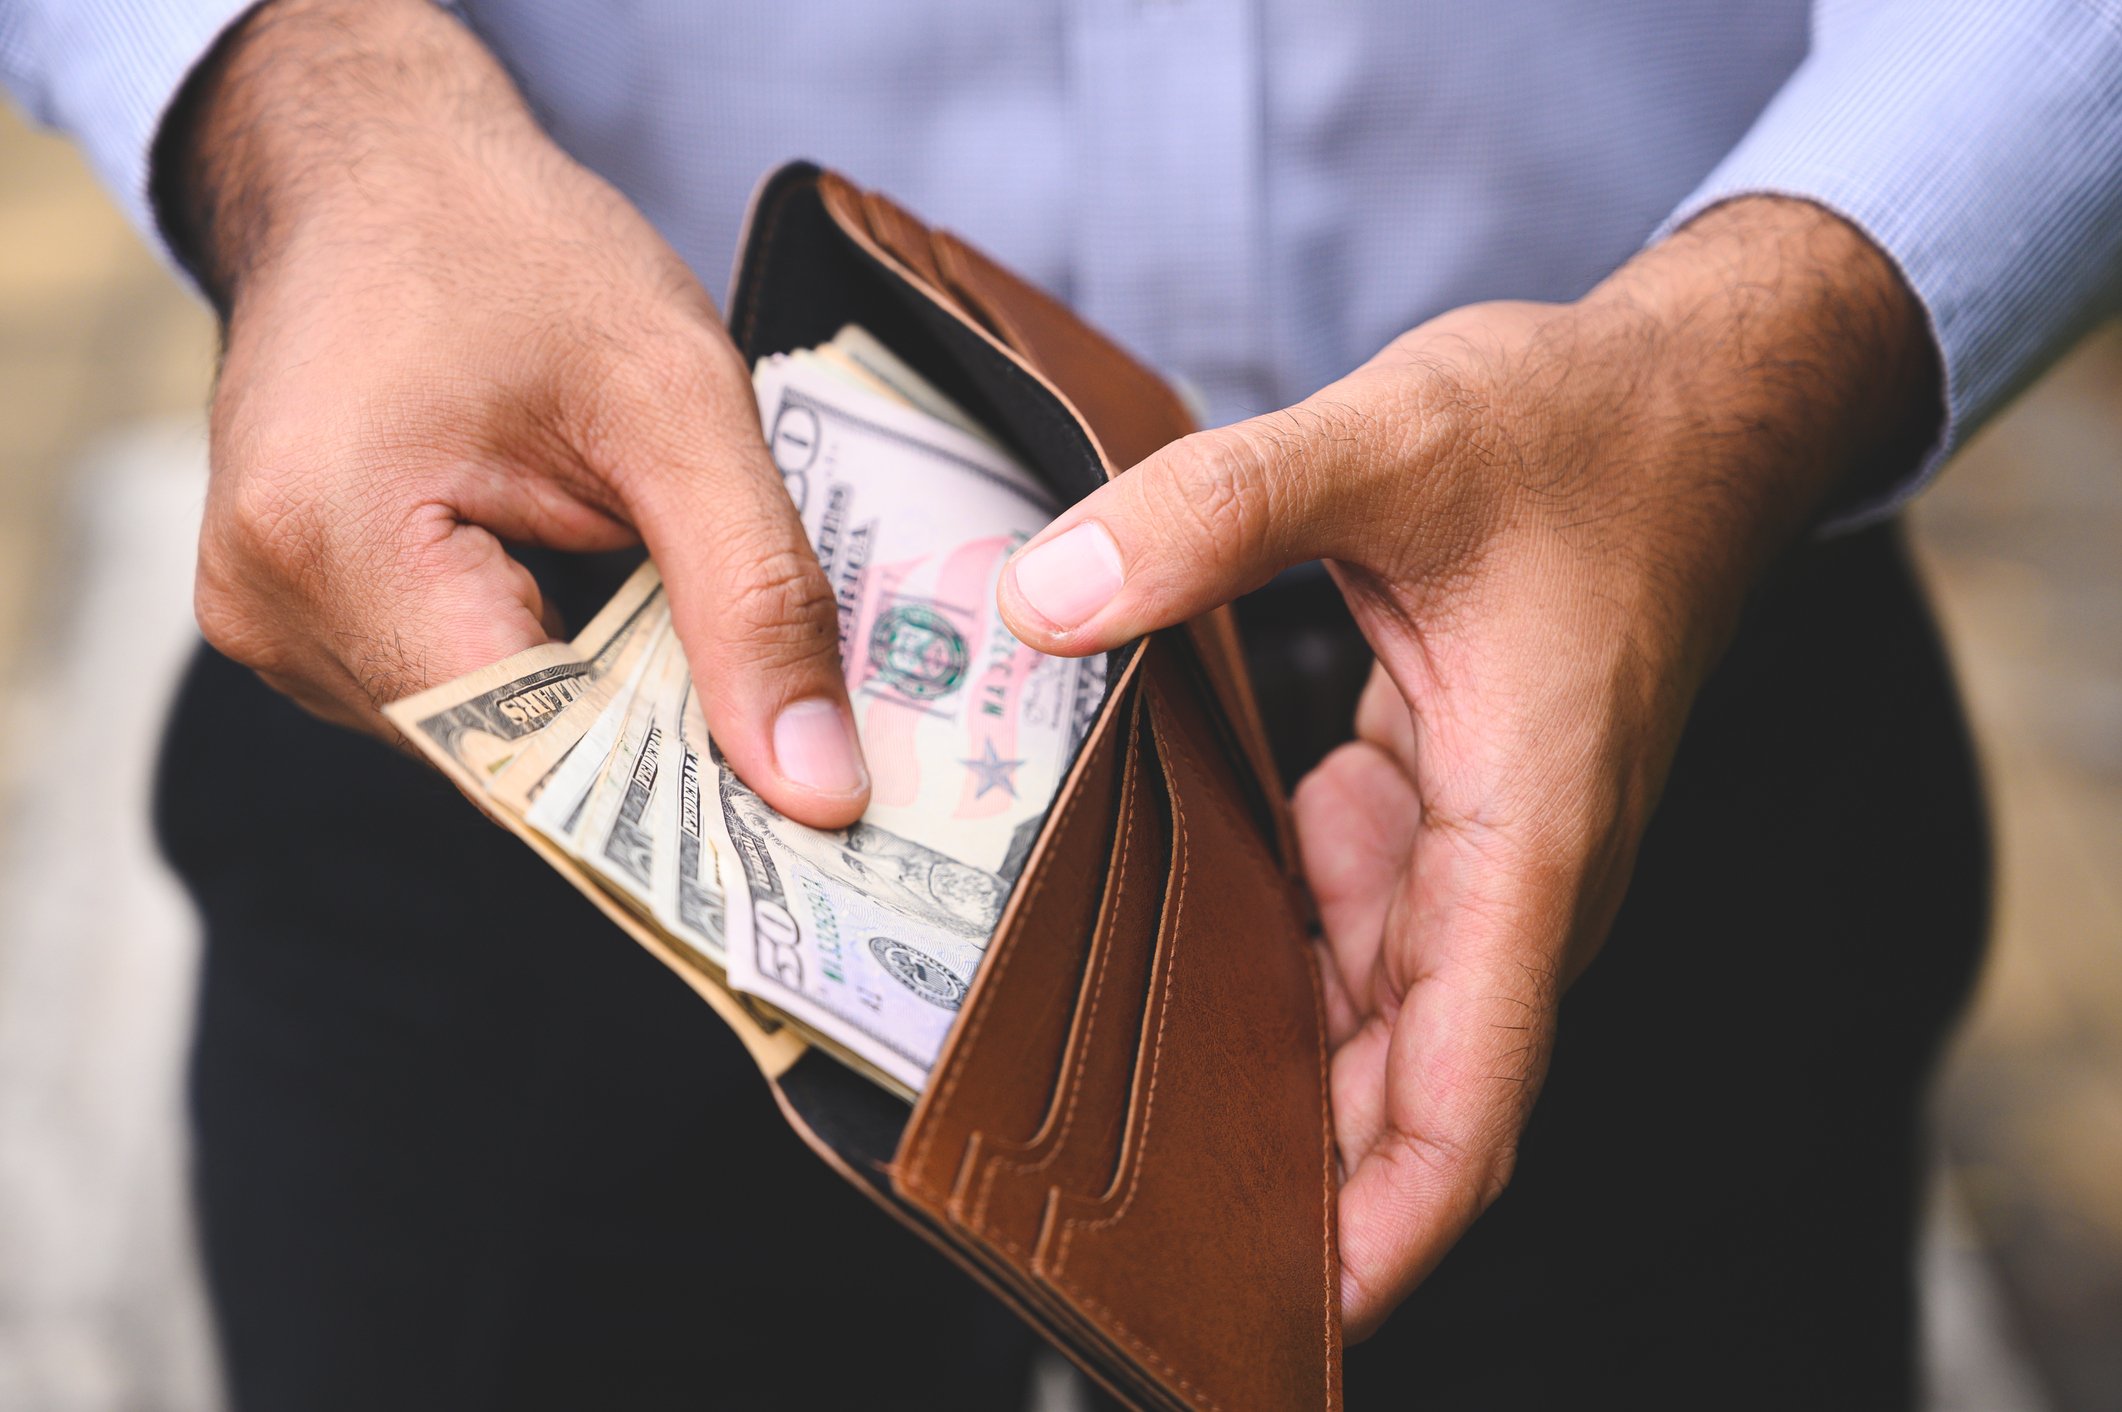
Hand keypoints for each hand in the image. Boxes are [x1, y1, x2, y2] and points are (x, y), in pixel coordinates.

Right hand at [163, 0, 867, 825]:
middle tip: (785, 716)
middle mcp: (271, 610)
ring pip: (489, 744)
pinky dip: (552, 669)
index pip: (532, 761)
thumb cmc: (515, 251)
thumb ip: (755, 595)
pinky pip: (456, 698)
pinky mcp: (299, 617)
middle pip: (510, 764)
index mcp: (333, 544)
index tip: (804, 814)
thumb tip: (816, 789)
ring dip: (603, 701)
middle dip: (652, 744)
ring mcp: (271, 620)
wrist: (381, 170)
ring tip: (669, 605)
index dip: (679, 801)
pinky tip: (598, 593)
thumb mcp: (679, 400)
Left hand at [996, 197, 1939, 1336]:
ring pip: (1366, 1005)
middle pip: (1399, 1085)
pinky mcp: (1444, 799)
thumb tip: (1043, 598)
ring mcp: (1479, 844)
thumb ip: (1217, 513)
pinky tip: (1159, 921)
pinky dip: (1268, 939)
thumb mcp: (1394, 437)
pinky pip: (1350, 913)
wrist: (1695, 398)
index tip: (1290, 1313)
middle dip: (1285, 1171)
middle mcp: (1512, 872)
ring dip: (1262, 1057)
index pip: (1470, 1095)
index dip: (1387, 1228)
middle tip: (1123, 1222)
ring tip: (1102, 1096)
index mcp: (1530, 838)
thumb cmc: (1590, 431)